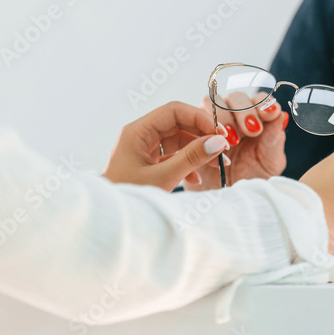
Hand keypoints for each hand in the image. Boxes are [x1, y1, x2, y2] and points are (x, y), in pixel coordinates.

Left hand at [103, 101, 230, 191]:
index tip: (220, 133)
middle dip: (202, 136)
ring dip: (199, 152)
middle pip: (178, 125)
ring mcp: (144, 150)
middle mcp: (141, 136)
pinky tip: (196, 179)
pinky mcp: (148, 165)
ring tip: (218, 165)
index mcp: (137, 131)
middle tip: (223, 149)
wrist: (109, 223)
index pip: (174, 111)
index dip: (199, 118)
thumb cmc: (128, 199)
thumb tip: (218, 141)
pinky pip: (173, 156)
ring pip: (179, 141)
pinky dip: (188, 164)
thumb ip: (191, 158)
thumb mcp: (163, 177)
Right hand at [181, 92, 287, 190]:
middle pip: (236, 97)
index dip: (264, 103)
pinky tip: (214, 147)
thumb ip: (274, 139)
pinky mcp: (194, 133)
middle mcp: (235, 118)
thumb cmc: (251, 183)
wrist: (227, 204)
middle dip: (244, 110)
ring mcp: (213, 124)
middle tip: (252, 131)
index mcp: (257, 120)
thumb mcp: (269, 164)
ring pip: (213, 103)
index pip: (259, 99)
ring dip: (223, 117)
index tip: (270, 114)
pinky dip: (204, 128)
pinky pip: (194, 119)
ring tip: (232, 141)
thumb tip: (282, 115)